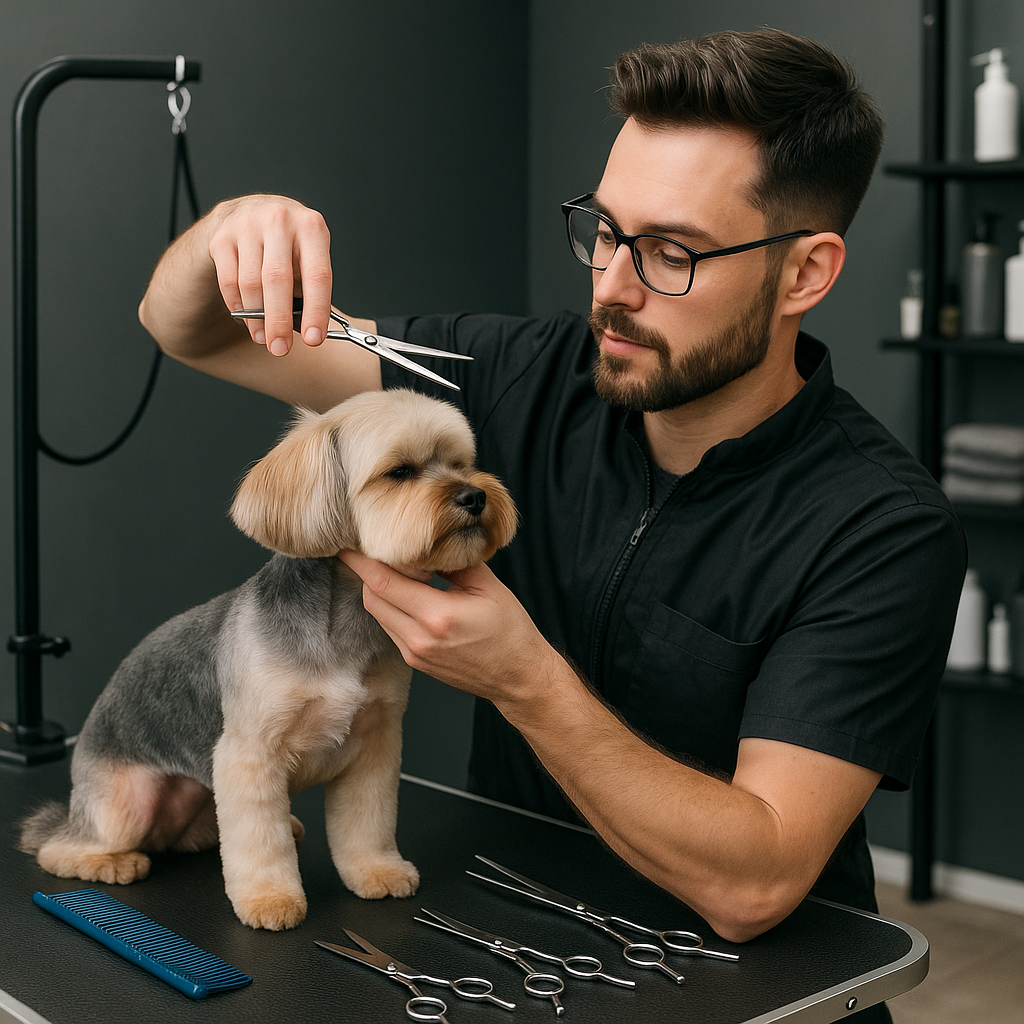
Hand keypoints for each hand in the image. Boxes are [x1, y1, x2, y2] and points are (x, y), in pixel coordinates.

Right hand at [206, 195, 333, 355]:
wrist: (250, 212)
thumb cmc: (287, 244)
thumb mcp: (308, 256)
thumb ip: (309, 288)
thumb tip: (306, 331)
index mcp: (311, 227)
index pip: (318, 275)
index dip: (316, 311)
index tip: (314, 339)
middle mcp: (279, 220)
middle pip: (278, 280)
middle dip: (278, 321)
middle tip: (280, 349)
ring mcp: (247, 224)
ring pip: (250, 283)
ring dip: (256, 318)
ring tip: (263, 337)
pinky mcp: (221, 236)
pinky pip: (228, 281)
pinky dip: (237, 305)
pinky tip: (245, 317)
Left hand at [339, 551, 555, 709]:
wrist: (518, 677)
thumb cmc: (511, 632)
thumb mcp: (488, 587)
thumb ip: (453, 562)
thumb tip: (427, 543)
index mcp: (438, 616)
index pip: (384, 583)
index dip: (362, 561)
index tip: (350, 544)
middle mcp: (419, 639)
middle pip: (373, 598)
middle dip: (368, 572)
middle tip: (376, 550)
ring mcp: (414, 654)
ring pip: (379, 613)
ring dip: (380, 589)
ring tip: (398, 570)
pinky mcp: (415, 662)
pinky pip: (391, 628)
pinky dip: (392, 606)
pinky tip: (410, 593)